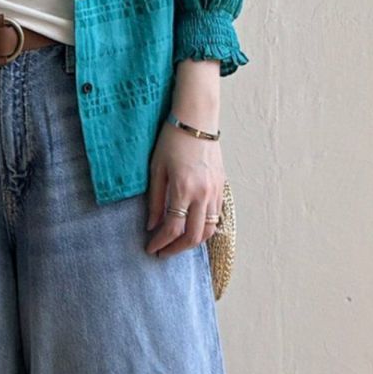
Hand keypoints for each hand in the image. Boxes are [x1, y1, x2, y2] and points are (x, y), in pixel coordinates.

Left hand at [145, 61, 224, 257]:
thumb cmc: (171, 141)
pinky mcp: (221, 187)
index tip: (150, 248)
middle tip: (163, 252)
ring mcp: (215, 191)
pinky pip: (216, 216)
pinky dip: (204, 228)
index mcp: (183, 189)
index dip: (160, 242)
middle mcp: (202, 194)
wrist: (197, 121)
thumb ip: (154, 201)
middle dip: (176, 249)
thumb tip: (151, 226)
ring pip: (208, 230)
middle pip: (193, 236)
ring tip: (177, 244)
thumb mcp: (156, 169)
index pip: (172, 228)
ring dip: (192, 242)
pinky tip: (192, 229)